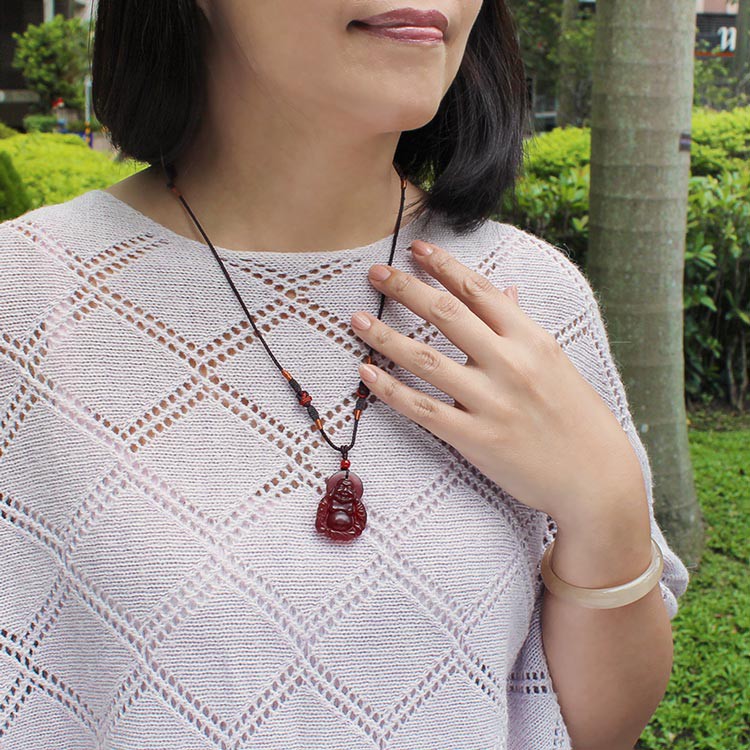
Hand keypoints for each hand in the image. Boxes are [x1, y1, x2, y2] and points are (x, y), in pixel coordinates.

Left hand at [349, 239, 646, 528]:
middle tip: (375, 273)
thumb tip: (504, 291)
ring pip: (425, 359)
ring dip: (384, 336)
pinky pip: (423, 409)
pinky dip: (391, 390)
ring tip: (357, 319)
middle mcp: (509, 363)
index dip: (442, 265)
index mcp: (531, 339)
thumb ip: (522, 327)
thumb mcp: (555, 363)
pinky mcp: (475, 439)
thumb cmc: (578, 417)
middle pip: (445, 314)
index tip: (416, 248)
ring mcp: (491, 401)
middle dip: (404, 287)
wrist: (595, 478)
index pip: (478, 289)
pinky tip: (367, 373)